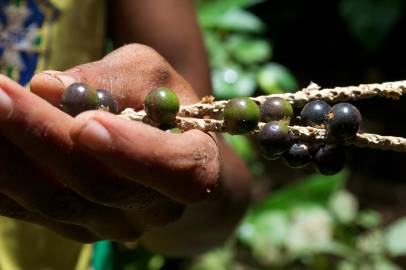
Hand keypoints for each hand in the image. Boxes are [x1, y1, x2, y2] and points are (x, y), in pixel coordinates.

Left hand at [0, 44, 220, 242]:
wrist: (163, 158)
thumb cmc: (162, 109)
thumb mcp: (155, 78)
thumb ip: (115, 78)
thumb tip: (47, 87)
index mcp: (195, 167)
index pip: (177, 171)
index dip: (134, 153)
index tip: (86, 123)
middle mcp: (157, 207)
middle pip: (103, 186)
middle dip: (47, 138)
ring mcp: (116, 224)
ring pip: (58, 202)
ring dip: (10, 158)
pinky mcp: (80, 227)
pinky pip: (32, 210)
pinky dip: (2, 178)